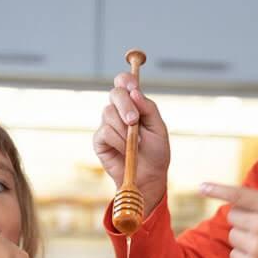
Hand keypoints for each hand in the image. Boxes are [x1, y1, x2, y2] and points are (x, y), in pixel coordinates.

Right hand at [93, 72, 170, 215]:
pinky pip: (105, 132)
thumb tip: (135, 92)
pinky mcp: (99, 140)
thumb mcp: (158, 128)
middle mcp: (118, 111)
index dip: (126, 80)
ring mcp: (107, 125)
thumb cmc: (156, 152)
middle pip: (115, 93)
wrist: (148, 176)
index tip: (133, 87)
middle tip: (134, 121)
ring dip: (124, 130)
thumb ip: (148, 109)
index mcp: (134, 104)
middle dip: (125, 105)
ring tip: (135, 144)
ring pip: (108, 113)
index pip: (124, 82)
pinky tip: (125, 151)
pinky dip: (118, 141)